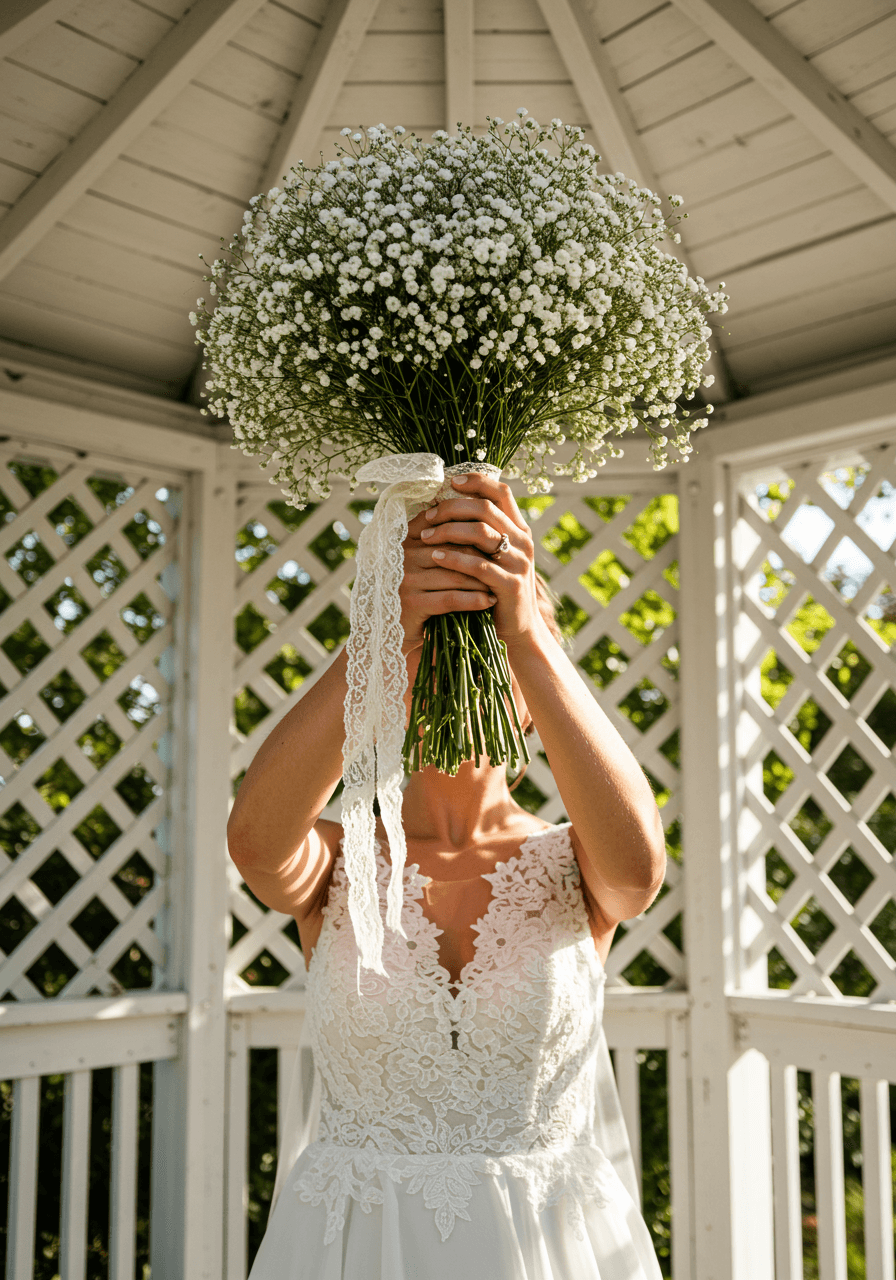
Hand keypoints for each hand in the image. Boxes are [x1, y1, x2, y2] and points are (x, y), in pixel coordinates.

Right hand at [399, 487, 497, 653]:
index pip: (447, 529)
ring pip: (456, 575)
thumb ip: (440, 539)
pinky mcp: (412, 603)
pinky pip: (451, 598)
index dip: (474, 536)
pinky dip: (473, 600)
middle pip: (455, 550)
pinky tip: (488, 601)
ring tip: (498, 584)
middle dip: (482, 558)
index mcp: (406, 539)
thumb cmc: (415, 591)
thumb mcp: (422, 562)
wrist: (394, 629)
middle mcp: (404, 555)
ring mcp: (406, 579)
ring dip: (482, 581)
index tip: (496, 542)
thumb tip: (473, 517)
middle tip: (503, 565)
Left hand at [407, 471, 548, 653]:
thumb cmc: (497, 588)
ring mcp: (519, 563)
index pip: (501, 492)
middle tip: (429, 515)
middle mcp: (523, 541)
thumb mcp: (494, 556)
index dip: (476, 481)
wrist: (518, 629)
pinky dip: (454, 559)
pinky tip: (436, 557)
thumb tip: (448, 503)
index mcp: (519, 529)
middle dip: (452, 508)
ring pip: (481, 533)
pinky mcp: (510, 585)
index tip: (450, 482)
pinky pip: (478, 566)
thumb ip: (481, 532)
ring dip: (449, 531)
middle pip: (486, 508)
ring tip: (426, 537)